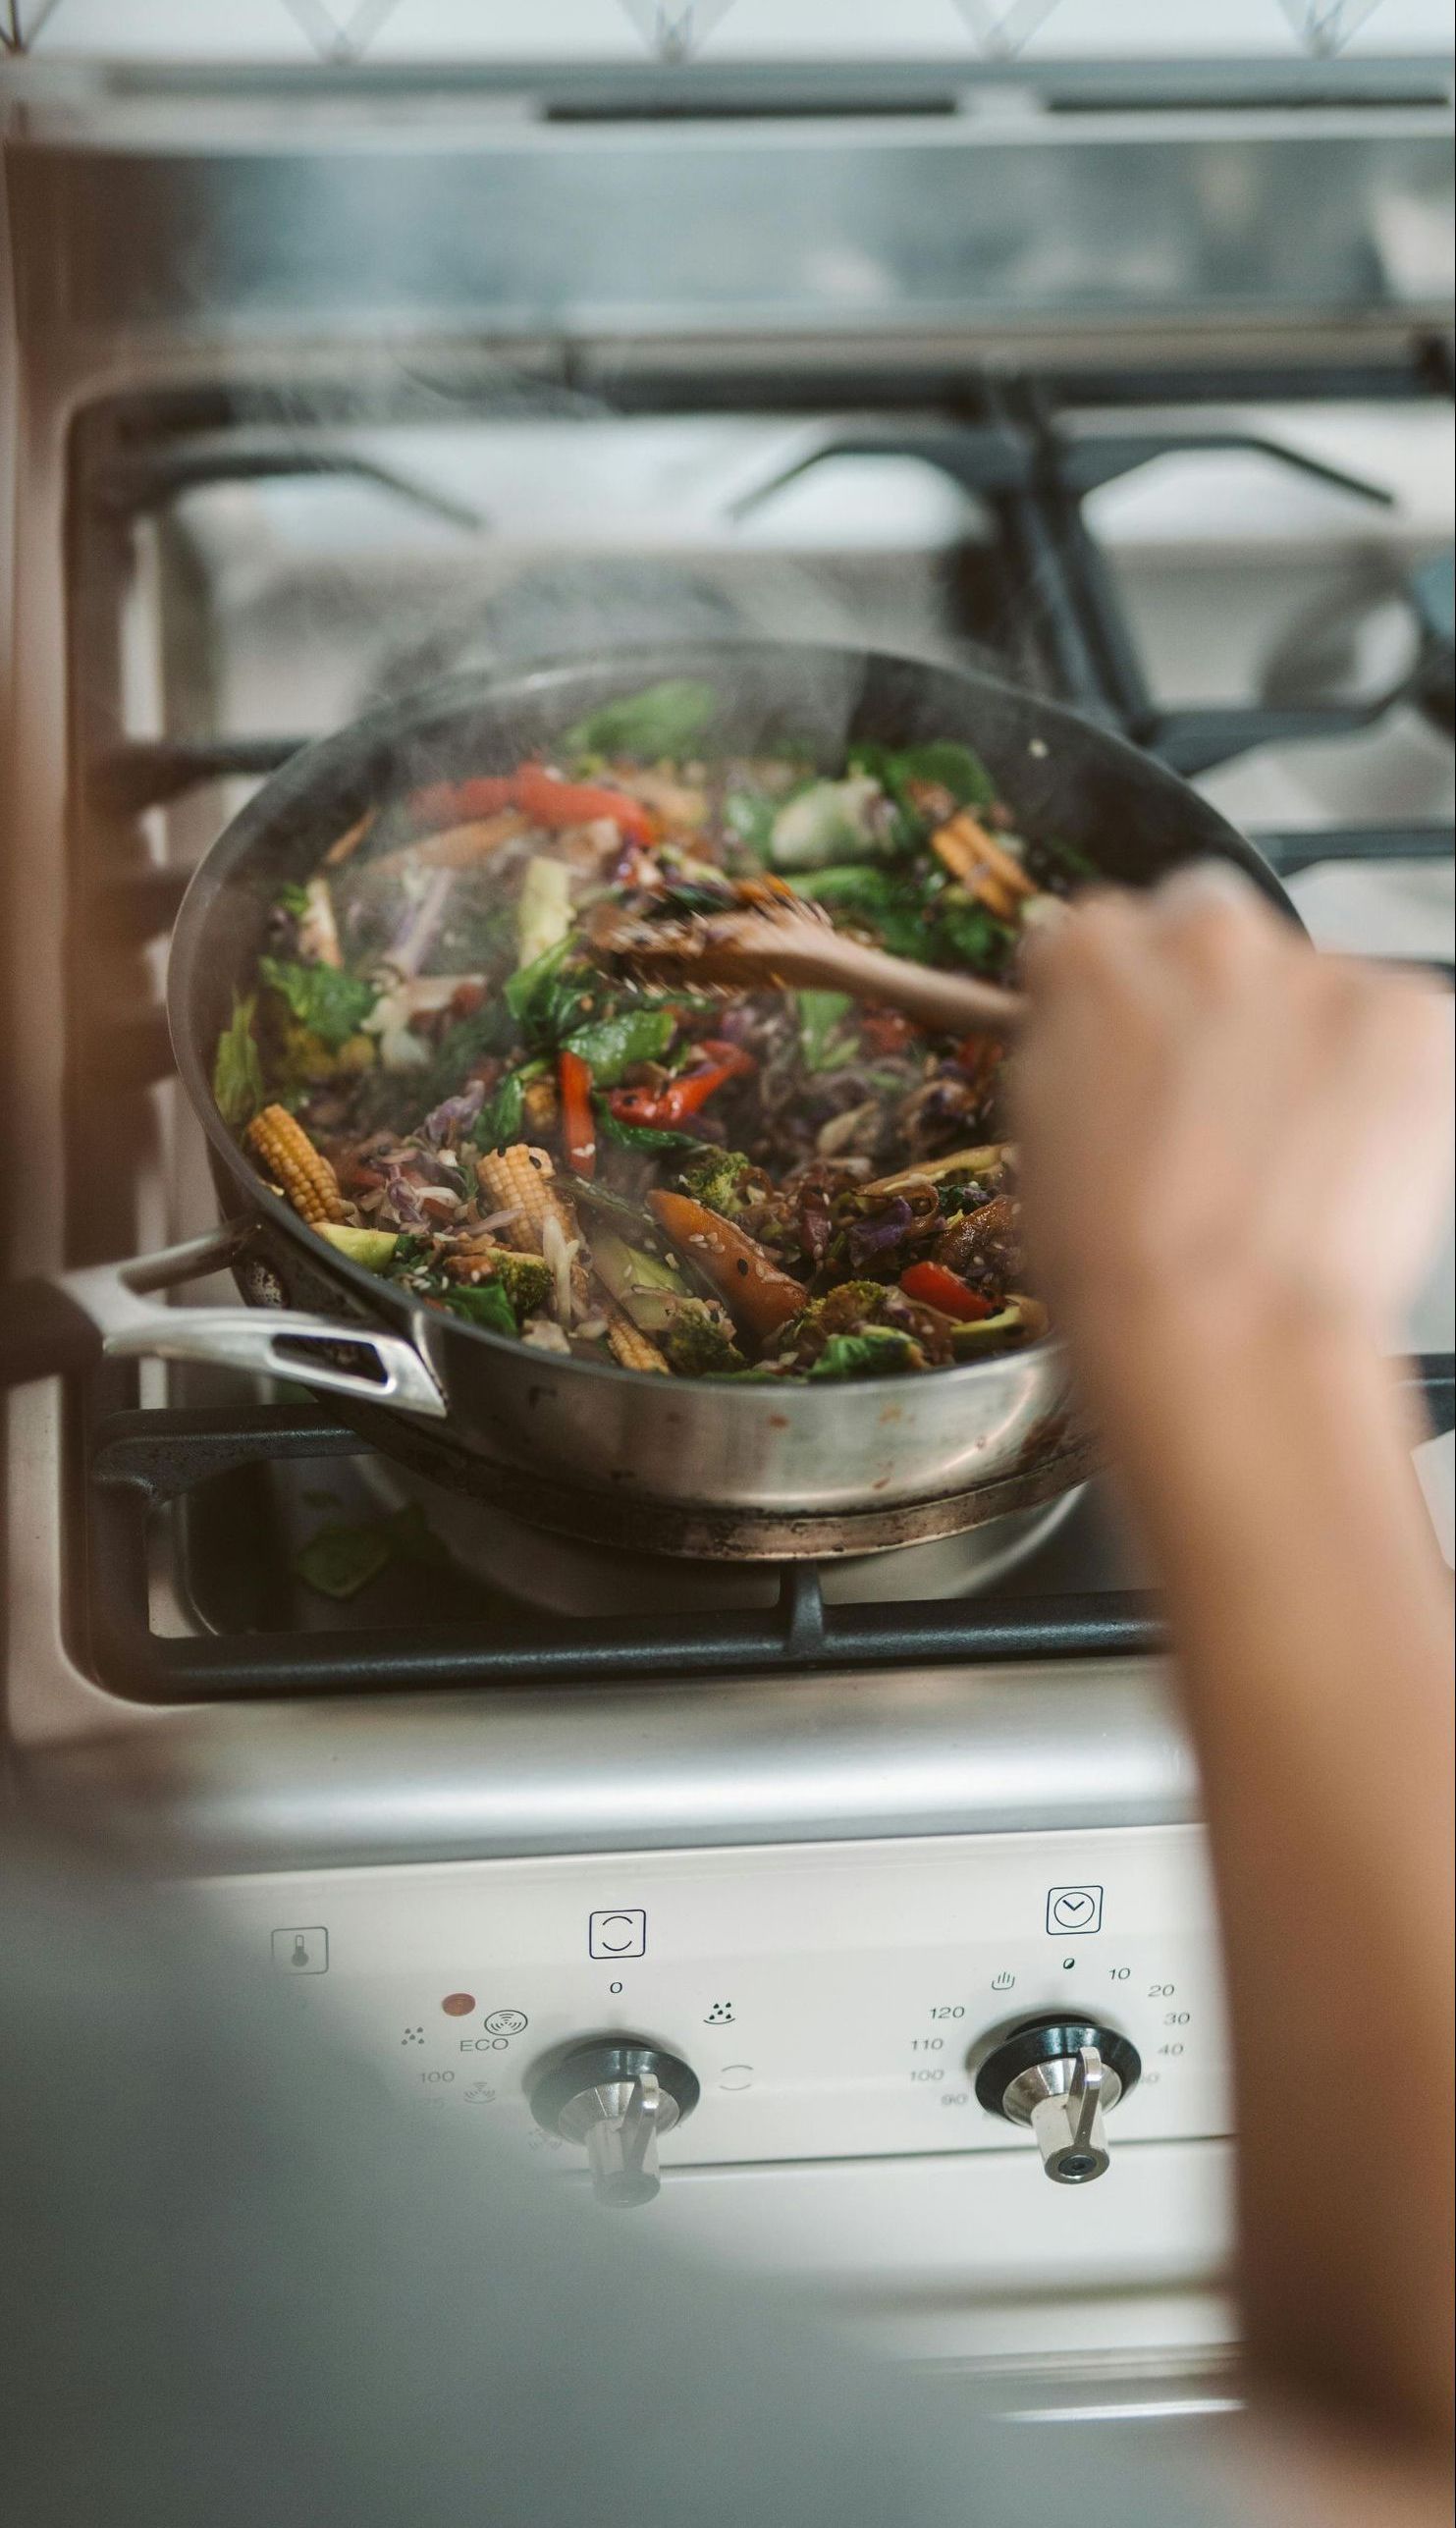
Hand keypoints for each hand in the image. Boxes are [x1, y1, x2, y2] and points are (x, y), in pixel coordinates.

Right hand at [1011, 866, 1452, 1390]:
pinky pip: (1394, 1026)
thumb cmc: (1120, 1262)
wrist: (1225, 1328)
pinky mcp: (1407, 1013)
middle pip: (1211, 928)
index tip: (1138, 1055)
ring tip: (1289, 1156)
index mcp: (1093, 958)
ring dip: (1302, 1044)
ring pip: (1310, 985)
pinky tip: (1343, 1158)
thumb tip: (1107, 1032)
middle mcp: (1205, 937)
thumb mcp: (1040, 1134)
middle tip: (1220, 1103)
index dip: (1124, 1005)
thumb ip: (1077, 1046)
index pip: (1105, 934)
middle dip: (1216, 998)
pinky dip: (1381, 1080)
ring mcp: (1313, 970)